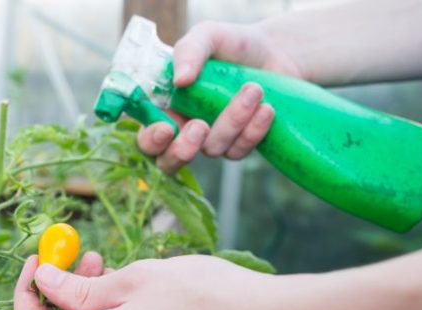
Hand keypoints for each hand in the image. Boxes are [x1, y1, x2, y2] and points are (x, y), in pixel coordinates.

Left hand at [13, 252, 294, 309]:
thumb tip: (44, 281)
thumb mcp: (134, 280)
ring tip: (108, 263)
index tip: (39, 257)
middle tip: (82, 253)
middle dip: (62, 292)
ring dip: (91, 301)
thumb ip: (81, 287)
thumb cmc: (203, 300)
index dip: (27, 294)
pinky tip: (137, 289)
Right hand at [140, 21, 304, 172]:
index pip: (147, 135)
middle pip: (169, 161)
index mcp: (166, 105)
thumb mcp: (207, 36)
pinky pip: (240, 150)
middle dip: (181, 150)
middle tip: (200, 126)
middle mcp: (184, 128)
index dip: (152, 140)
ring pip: (213, 149)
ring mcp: (211, 140)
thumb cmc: (232, 44)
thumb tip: (180, 81)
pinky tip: (267, 108)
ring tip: (254, 88)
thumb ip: (189, 52)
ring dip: (233, 121)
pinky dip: (254, 130)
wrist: (274, 52)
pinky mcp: (238, 145)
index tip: (166, 128)